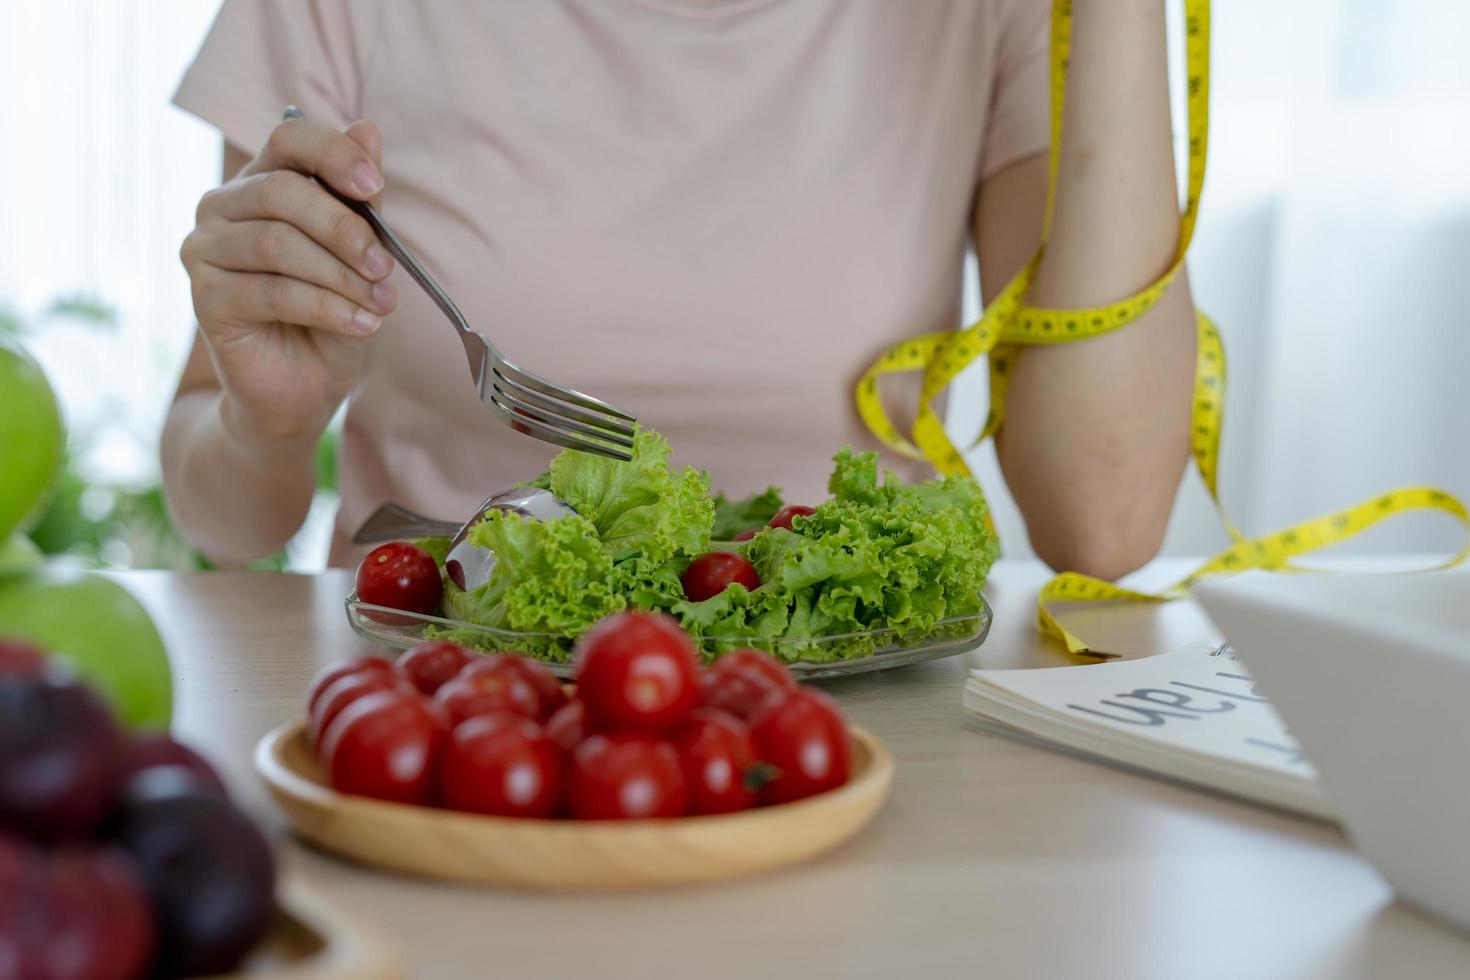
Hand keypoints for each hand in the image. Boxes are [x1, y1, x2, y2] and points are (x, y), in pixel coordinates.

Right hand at [180, 117, 397, 446]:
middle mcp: (222, 207)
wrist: (302, 389)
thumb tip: (368, 129)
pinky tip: (362, 326)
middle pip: (284, 193)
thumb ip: (361, 200)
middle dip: (346, 230)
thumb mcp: (360, 257)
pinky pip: (271, 292)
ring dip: (340, 276)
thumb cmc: (332, 316)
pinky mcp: (204, 298)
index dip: (332, 153)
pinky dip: (327, 308)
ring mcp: (205, 250)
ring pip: (278, 244)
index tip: (374, 185)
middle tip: (386, 268)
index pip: (288, 138)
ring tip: (380, 305)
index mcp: (262, 183)